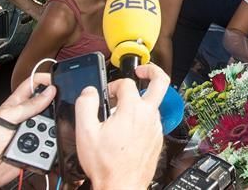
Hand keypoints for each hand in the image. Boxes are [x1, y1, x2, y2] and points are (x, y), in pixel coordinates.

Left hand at [0, 73, 55, 188]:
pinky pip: (49, 144)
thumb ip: (28, 106)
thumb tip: (49, 92)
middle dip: (51, 108)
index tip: (56, 80)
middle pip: (47, 106)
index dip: (44, 79)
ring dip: (48, 130)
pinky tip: (41, 147)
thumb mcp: (5, 118)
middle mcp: (25, 118)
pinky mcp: (35, 149)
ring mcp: (30, 133)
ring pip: (50, 126)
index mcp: (15, 105)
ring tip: (39, 135)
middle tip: (50, 113)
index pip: (32, 85)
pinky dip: (49, 146)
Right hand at [76, 63, 168, 189]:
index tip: (106, 95)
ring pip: (154, 104)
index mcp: (133, 109)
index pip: (126, 83)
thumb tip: (89, 92)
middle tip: (141, 70)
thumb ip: (85, 105)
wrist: (122, 186)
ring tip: (125, 110)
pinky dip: (142, 118)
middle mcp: (149, 115)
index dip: (113, 85)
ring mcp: (156, 127)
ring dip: (142, 101)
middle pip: (161, 81)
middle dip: (152, 70)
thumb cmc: (106, 165)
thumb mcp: (86, 132)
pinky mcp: (158, 139)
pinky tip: (128, 129)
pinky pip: (153, 121)